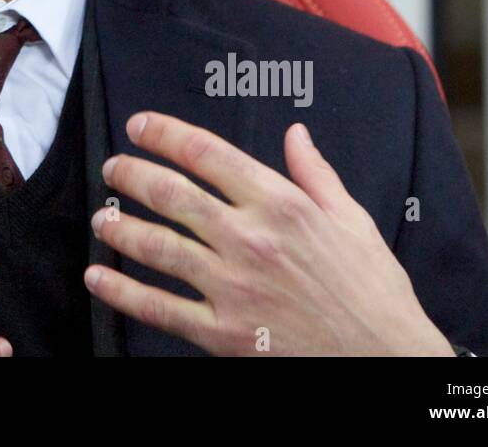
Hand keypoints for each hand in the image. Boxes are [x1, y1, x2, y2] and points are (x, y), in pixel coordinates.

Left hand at [86, 113, 455, 356]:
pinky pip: (160, 308)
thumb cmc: (373, 292)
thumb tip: (296, 133)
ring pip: (158, 247)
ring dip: (120, 228)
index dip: (165, 134)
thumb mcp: (353, 221)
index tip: (139, 126)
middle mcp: (250, 240)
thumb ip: (316, 174)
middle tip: (112, 168)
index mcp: (281, 204)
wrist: (388, 361)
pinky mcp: (223, 334)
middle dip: (132, 175)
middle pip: (172, 194)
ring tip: (102, 217)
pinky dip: (122, 292)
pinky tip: (99, 277)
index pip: (207, 154)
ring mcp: (233, 287)